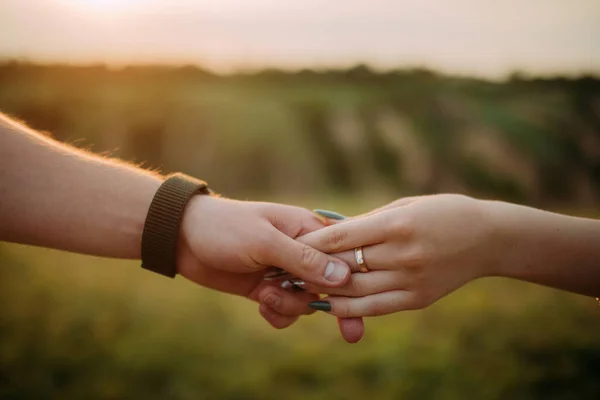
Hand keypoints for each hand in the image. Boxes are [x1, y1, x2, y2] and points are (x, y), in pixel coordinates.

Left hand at [176, 195, 351, 328]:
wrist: (183, 238)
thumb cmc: (225, 228)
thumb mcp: (264, 241)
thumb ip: (303, 259)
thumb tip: (344, 276)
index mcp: (308, 230)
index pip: (344, 256)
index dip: (351, 281)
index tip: (350, 304)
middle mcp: (301, 251)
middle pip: (329, 285)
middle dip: (320, 302)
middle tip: (335, 325)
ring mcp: (284, 272)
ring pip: (306, 302)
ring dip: (289, 307)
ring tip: (266, 296)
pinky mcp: (268, 288)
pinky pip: (286, 311)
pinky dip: (277, 314)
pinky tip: (260, 304)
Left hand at [297, 194, 497, 316]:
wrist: (488, 239)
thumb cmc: (443, 213)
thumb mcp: (405, 205)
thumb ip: (368, 221)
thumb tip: (330, 229)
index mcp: (397, 224)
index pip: (342, 236)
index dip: (311, 242)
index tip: (289, 243)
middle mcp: (402, 253)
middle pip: (344, 265)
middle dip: (311, 267)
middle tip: (287, 268)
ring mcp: (411, 279)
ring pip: (354, 290)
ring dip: (323, 289)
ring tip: (301, 286)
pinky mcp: (417, 299)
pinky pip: (374, 308)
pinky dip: (347, 308)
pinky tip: (328, 304)